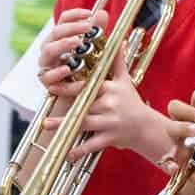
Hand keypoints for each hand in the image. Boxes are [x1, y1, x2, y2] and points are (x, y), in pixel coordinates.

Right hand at [39, 8, 108, 95]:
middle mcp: (51, 48)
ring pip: (49, 50)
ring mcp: (47, 64)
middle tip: (88, 28)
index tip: (89, 13)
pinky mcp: (46, 81)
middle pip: (56, 32)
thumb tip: (103, 13)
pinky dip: (58, 72)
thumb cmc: (86, 70)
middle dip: (72, 28)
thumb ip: (96, 33)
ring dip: (63, 45)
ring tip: (78, 42)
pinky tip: (68, 69)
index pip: (63, 20)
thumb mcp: (95, 51)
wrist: (79, 97)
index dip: (75, 14)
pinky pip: (48, 75)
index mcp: (61, 38)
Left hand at [44, 41, 165, 160]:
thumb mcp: (126, 81)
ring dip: (64, 125)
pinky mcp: (110, 138)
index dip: (71, 85)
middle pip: (83, 104)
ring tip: (47, 124)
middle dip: (64, 101)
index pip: (88, 85)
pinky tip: (67, 154)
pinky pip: (92, 144)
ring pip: (83, 123)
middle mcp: (110, 104)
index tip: (55, 83)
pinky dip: (79, 150)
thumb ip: (118, 62)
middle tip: (48, 98)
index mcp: (111, 89)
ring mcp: (110, 122)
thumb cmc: (133, 103)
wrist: (147, 128)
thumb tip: (118, 41)